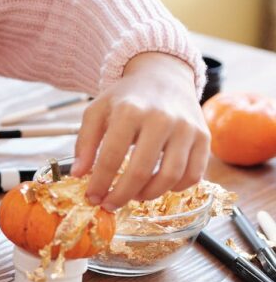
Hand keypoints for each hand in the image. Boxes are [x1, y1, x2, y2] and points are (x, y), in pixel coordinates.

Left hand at [71, 52, 208, 209]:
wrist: (162, 76)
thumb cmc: (126, 97)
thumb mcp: (97, 110)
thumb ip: (85, 141)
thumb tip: (78, 174)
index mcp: (130, 110)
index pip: (111, 155)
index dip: (100, 182)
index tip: (92, 197)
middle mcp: (161, 118)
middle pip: (141, 170)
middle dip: (122, 195)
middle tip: (110, 204)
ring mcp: (186, 128)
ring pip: (170, 176)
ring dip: (149, 194)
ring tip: (133, 195)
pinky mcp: (204, 137)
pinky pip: (194, 175)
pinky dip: (176, 188)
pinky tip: (158, 186)